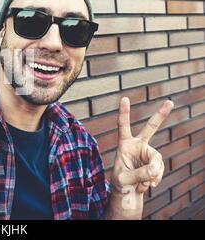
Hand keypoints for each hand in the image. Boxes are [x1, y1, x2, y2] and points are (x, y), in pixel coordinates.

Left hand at [108, 97, 173, 218]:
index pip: (123, 126)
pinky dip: (155, 180)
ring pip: (157, 161)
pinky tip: (148, 185)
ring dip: (151, 175)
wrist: (127, 191)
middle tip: (170, 102)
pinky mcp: (155, 163)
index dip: (124, 113)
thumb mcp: (123, 179)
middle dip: (160, 115)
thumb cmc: (120, 182)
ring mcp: (148, 153)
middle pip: (150, 128)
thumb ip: (138, 174)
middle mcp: (137, 145)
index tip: (124, 98)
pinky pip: (159, 171)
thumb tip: (154, 171)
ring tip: (143, 184)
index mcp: (124, 144)